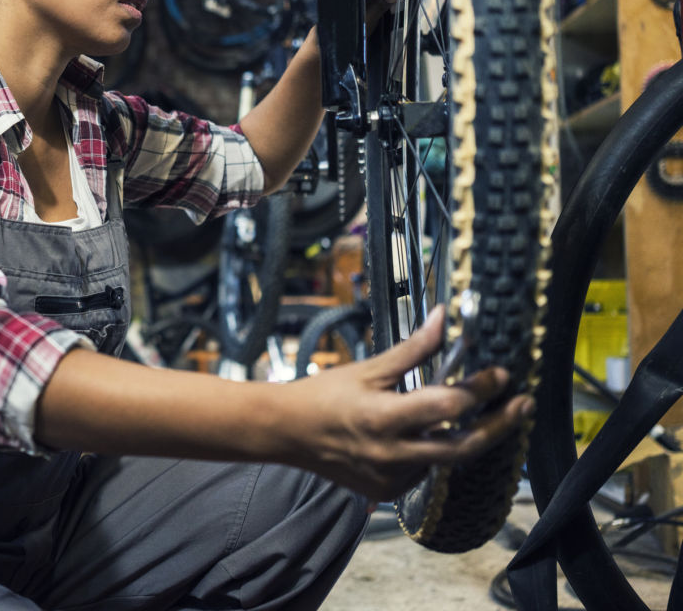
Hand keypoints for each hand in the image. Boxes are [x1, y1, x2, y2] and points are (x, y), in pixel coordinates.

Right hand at [286, 305, 533, 500]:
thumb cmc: (324, 395)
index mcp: (384, 418)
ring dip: (464, 438)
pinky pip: (424, 473)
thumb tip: (443, 318)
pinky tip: (427, 436)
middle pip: (463, 446)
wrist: (288, 433)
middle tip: (523, 404)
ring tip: (478, 416)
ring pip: (445, 462)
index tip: (501, 374)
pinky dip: (433, 453)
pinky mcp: (386, 491)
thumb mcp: (369, 368)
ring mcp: (390, 478)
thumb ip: (412, 350)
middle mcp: (391, 454)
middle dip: (499, 425)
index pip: (447, 405)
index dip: (480, 389)